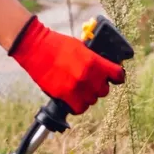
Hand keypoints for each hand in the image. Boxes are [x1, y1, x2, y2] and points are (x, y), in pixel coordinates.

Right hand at [10, 16, 125, 114]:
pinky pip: (79, 108)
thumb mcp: (80, 46)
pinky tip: (75, 100)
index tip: (115, 77)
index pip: (117, 74)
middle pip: (104, 91)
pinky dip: (78, 106)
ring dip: (88, 97)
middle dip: (99, 87)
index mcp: (93, 61)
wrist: (35, 48)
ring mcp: (75, 87)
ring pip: (92, 101)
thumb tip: (102, 67)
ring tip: (81, 91)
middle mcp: (87, 75)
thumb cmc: (56, 44)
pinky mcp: (64, 95)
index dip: (117, 77)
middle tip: (93, 83)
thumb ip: (93, 58)